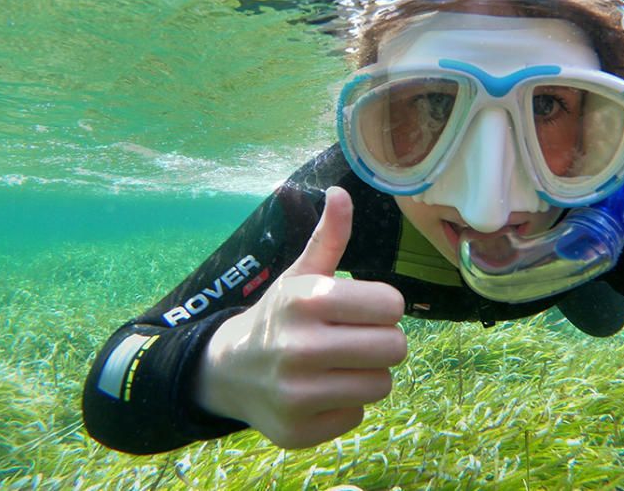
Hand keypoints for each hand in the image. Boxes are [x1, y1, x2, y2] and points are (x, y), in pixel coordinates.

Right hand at [194, 186, 407, 448]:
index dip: (382, 307)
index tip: (362, 310)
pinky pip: (357, 416)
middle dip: (381, 342)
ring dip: (367, 374)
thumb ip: (328, 236)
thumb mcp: (300, 274)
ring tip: (339, 365)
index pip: (392, 305)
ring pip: (381, 385)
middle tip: (355, 339)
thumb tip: (341, 192)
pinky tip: (320, 391)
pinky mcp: (299, 431)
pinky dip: (345, 405)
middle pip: (395, 348)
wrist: (228, 370)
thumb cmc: (279, 315)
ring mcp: (297, 394)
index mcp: (308, 299)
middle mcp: (300, 347)